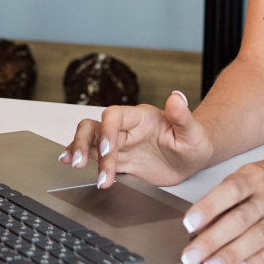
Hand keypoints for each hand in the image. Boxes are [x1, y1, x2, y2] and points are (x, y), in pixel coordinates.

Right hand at [60, 91, 212, 188]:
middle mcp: (125, 128)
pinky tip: (70, 162)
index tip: (107, 151)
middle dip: (83, 143)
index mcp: (140, 118)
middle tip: (81, 164)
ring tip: (75, 166)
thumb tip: (177, 96)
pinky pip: (93, 156)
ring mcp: (119, 144)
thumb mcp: (193, 132)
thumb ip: (183, 116)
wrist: (192, 159)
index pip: (113, 116)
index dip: (106, 131)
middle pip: (93, 126)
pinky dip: (80, 157)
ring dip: (79, 151)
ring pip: (88, 140)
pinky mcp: (118, 160)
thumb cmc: (193, 142)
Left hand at [177, 152, 263, 263]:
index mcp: (256, 175)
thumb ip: (229, 195)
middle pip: (239, 219)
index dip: (207, 208)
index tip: (189, 225)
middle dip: (211, 241)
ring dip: (230, 256)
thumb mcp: (254, 173)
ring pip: (257, 238)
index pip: (229, 192)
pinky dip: (257, 262)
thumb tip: (201, 224)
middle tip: (190, 257)